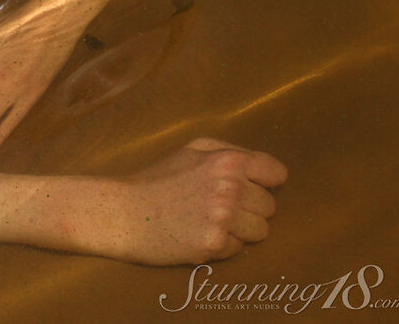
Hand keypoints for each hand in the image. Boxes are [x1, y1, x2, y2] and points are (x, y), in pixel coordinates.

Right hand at [92, 138, 286, 264]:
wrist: (123, 212)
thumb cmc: (157, 179)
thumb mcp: (191, 150)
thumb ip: (230, 152)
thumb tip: (266, 170)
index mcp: (227, 160)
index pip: (276, 173)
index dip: (263, 182)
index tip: (248, 187)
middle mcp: (229, 187)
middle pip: (269, 206)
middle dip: (249, 208)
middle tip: (216, 206)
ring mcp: (222, 217)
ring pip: (261, 231)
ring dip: (240, 230)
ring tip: (208, 221)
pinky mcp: (214, 243)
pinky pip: (239, 249)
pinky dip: (223, 245)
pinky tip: (198, 234)